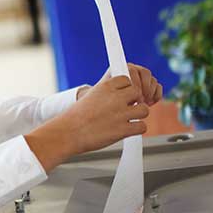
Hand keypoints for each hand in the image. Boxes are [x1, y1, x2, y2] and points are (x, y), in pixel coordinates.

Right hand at [26, 76, 148, 171]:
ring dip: (138, 115)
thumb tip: (121, 96)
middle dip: (134, 101)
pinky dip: (136, 129)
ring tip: (127, 120)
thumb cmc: (76, 117)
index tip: (121, 96)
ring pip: (144, 110)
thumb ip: (106, 94)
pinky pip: (142, 126)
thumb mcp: (89, 97)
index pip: (127, 79)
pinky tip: (127, 130)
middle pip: (138, 92)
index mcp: (105, 86)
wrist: (68, 133)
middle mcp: (115, 98)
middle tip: (126, 109)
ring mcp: (120, 113)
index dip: (126, 88)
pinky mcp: (123, 129)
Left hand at [87, 63, 162, 105]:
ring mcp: (141, 78)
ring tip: (142, 103)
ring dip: (149, 92)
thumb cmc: (100, 99)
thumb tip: (96, 89)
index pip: (130, 69)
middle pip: (145, 73)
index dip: (134, 82)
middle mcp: (131, 70)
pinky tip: (149, 103)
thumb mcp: (99, 94)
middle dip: (143, 88)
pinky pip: (158, 87)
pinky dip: (156, 95)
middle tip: (138, 101)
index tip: (133, 92)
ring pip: (152, 80)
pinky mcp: (149, 86)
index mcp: (119, 69)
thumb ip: (103, 90)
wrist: (105, 104)